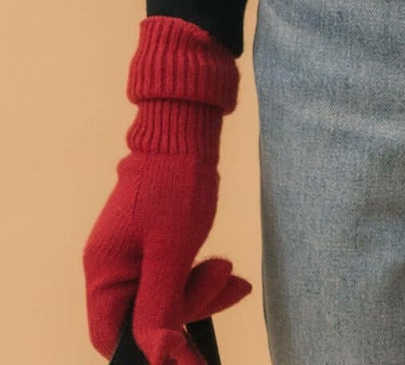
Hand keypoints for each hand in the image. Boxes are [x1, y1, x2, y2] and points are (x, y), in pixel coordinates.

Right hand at [83, 127, 251, 363]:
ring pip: (164, 296)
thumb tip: (155, 354)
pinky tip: (226, 272)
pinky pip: (172, 275)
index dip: (148, 348)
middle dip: (188, 309)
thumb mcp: (171, 250)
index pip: (112, 336)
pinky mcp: (153, 242)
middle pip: (144, 317)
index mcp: (105, 272)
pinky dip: (198, 277)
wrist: (185, 130)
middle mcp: (111, 267)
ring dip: (200, 293)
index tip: (185, 348)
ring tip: (231, 272)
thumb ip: (160, 305)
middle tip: (227, 282)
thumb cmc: (175, 185)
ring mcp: (132, 254)